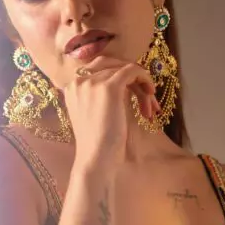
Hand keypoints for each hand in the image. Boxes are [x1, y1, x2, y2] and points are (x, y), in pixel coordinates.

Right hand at [63, 55, 159, 169]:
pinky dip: (145, 79)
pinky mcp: (109, 87)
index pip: (100, 68)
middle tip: (147, 96)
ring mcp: (93, 82)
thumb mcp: (95, 112)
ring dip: (142, 86)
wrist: (96, 158)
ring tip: (150, 108)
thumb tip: (125, 82)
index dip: (121, 78)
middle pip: (112, 65)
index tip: (136, 95)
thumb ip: (101, 95)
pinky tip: (151, 94)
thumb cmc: (98, 143)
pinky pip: (132, 71)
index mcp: (72, 86)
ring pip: (125, 70)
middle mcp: (79, 80)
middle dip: (132, 79)